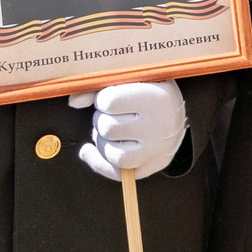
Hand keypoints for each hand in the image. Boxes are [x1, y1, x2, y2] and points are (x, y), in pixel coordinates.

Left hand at [69, 81, 187, 180]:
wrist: (179, 114)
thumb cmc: (148, 92)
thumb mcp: (131, 79)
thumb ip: (99, 86)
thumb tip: (73, 103)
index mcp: (156, 97)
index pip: (108, 102)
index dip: (102, 99)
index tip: (110, 97)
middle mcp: (159, 126)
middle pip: (107, 128)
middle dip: (101, 120)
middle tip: (112, 114)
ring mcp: (157, 150)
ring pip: (112, 153)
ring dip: (101, 141)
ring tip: (108, 130)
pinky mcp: (151, 166)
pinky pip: (117, 172)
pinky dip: (98, 162)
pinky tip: (88, 151)